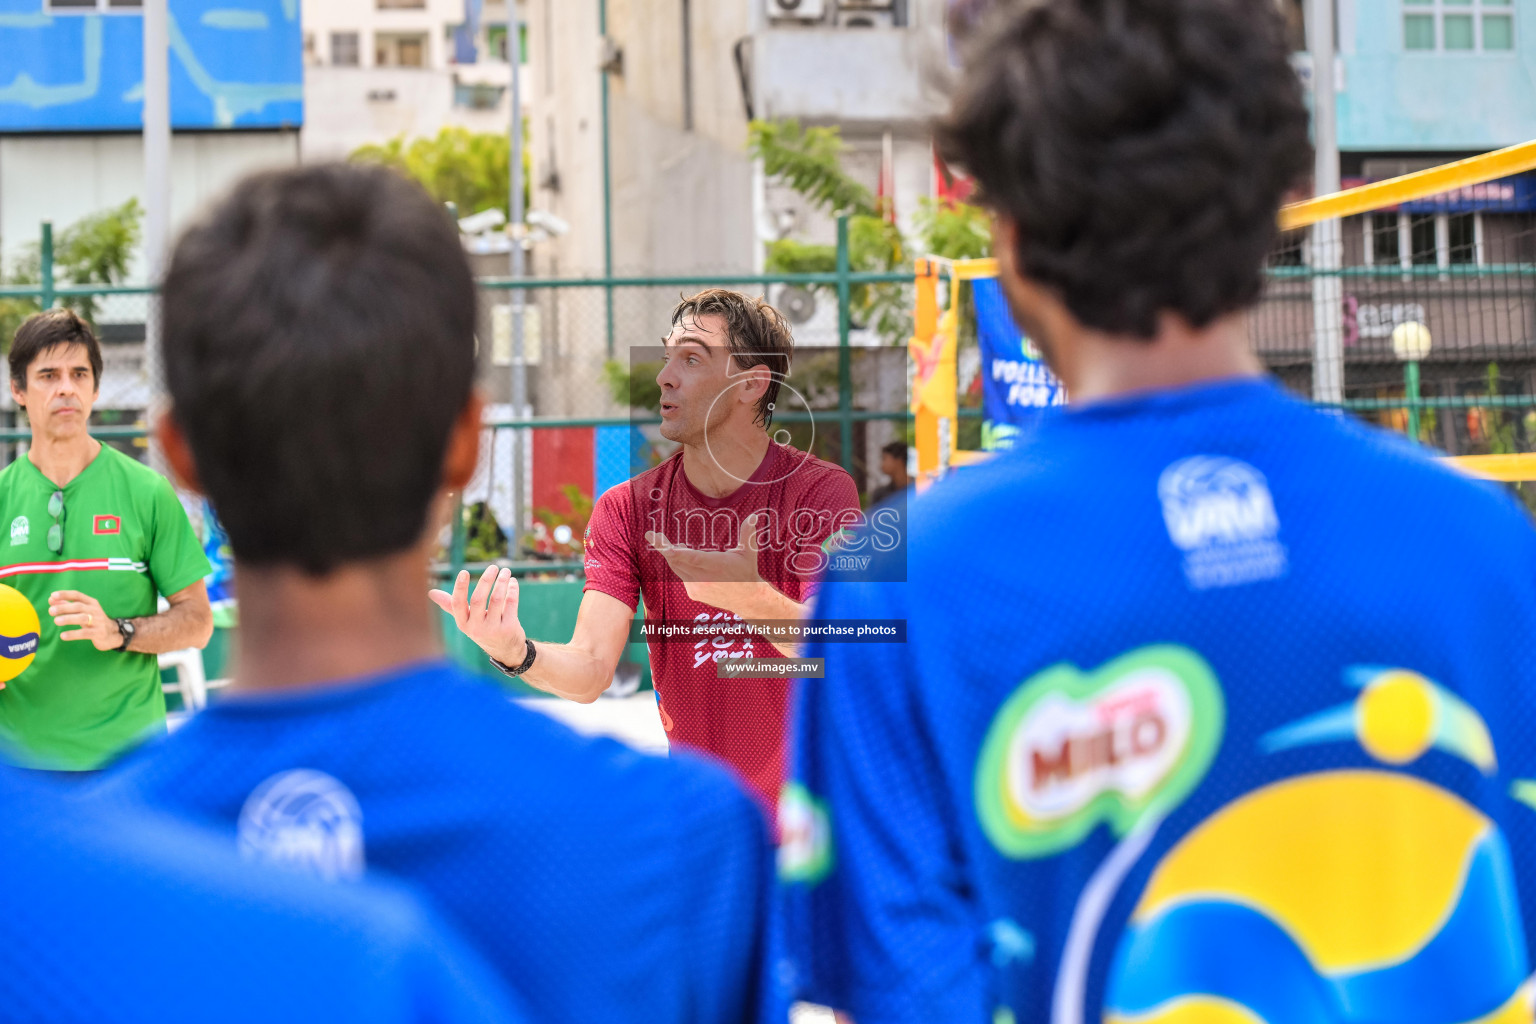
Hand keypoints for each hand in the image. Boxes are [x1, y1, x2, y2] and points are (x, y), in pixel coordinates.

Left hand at [49, 590, 123, 651]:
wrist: (111, 634)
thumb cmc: (93, 620)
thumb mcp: (82, 611)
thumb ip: (67, 605)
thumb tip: (51, 599)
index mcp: (91, 603)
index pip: (77, 595)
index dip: (65, 594)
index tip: (53, 596)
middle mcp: (95, 610)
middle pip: (79, 606)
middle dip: (64, 608)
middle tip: (51, 611)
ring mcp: (98, 621)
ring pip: (82, 618)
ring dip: (68, 619)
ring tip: (56, 621)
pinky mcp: (99, 633)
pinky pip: (85, 633)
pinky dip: (73, 634)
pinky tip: (63, 636)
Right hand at [429, 566, 527, 665]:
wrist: (504, 650)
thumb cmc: (482, 629)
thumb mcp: (466, 620)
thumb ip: (451, 605)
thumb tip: (430, 592)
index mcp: (463, 623)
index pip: (457, 604)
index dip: (460, 588)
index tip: (464, 572)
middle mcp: (476, 628)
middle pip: (478, 599)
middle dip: (485, 580)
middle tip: (493, 567)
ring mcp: (493, 629)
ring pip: (497, 599)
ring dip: (502, 582)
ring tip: (505, 571)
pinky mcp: (509, 628)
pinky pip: (511, 604)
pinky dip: (512, 590)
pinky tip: (513, 582)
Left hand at [645, 513, 767, 611]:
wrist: (747, 599)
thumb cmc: (746, 572)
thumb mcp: (749, 552)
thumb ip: (748, 534)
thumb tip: (754, 516)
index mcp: (714, 566)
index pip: (689, 557)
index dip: (672, 550)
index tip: (658, 542)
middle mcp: (703, 578)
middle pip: (676, 561)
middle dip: (663, 547)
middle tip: (653, 535)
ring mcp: (696, 587)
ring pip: (677, 568)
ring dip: (672, 555)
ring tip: (667, 545)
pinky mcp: (693, 593)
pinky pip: (682, 576)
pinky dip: (680, 565)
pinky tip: (684, 558)